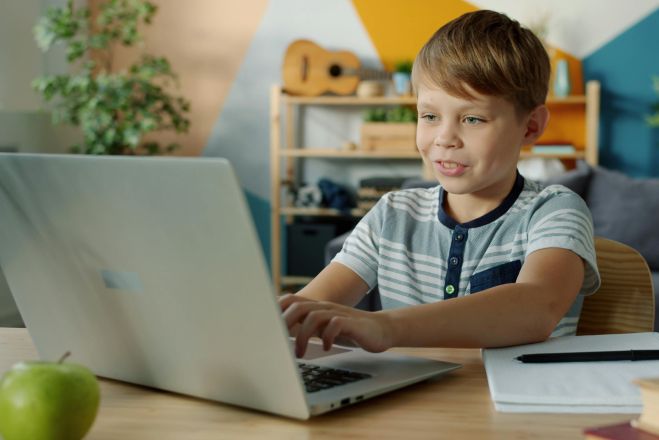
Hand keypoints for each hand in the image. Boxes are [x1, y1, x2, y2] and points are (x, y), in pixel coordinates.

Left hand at [279, 294, 393, 357]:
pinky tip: (327, 347)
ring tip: (301, 354)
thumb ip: (305, 325)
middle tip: (278, 342)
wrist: (380, 329)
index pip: (290, 299)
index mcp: (316, 307)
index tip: (263, 324)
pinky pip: (336, 324)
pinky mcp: (352, 323)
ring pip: (314, 316)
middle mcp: (325, 307)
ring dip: (304, 335)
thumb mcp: (324, 326)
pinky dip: (328, 336)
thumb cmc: (349, 330)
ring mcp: (338, 313)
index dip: (275, 308)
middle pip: (298, 306)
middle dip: (285, 323)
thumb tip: (280, 334)